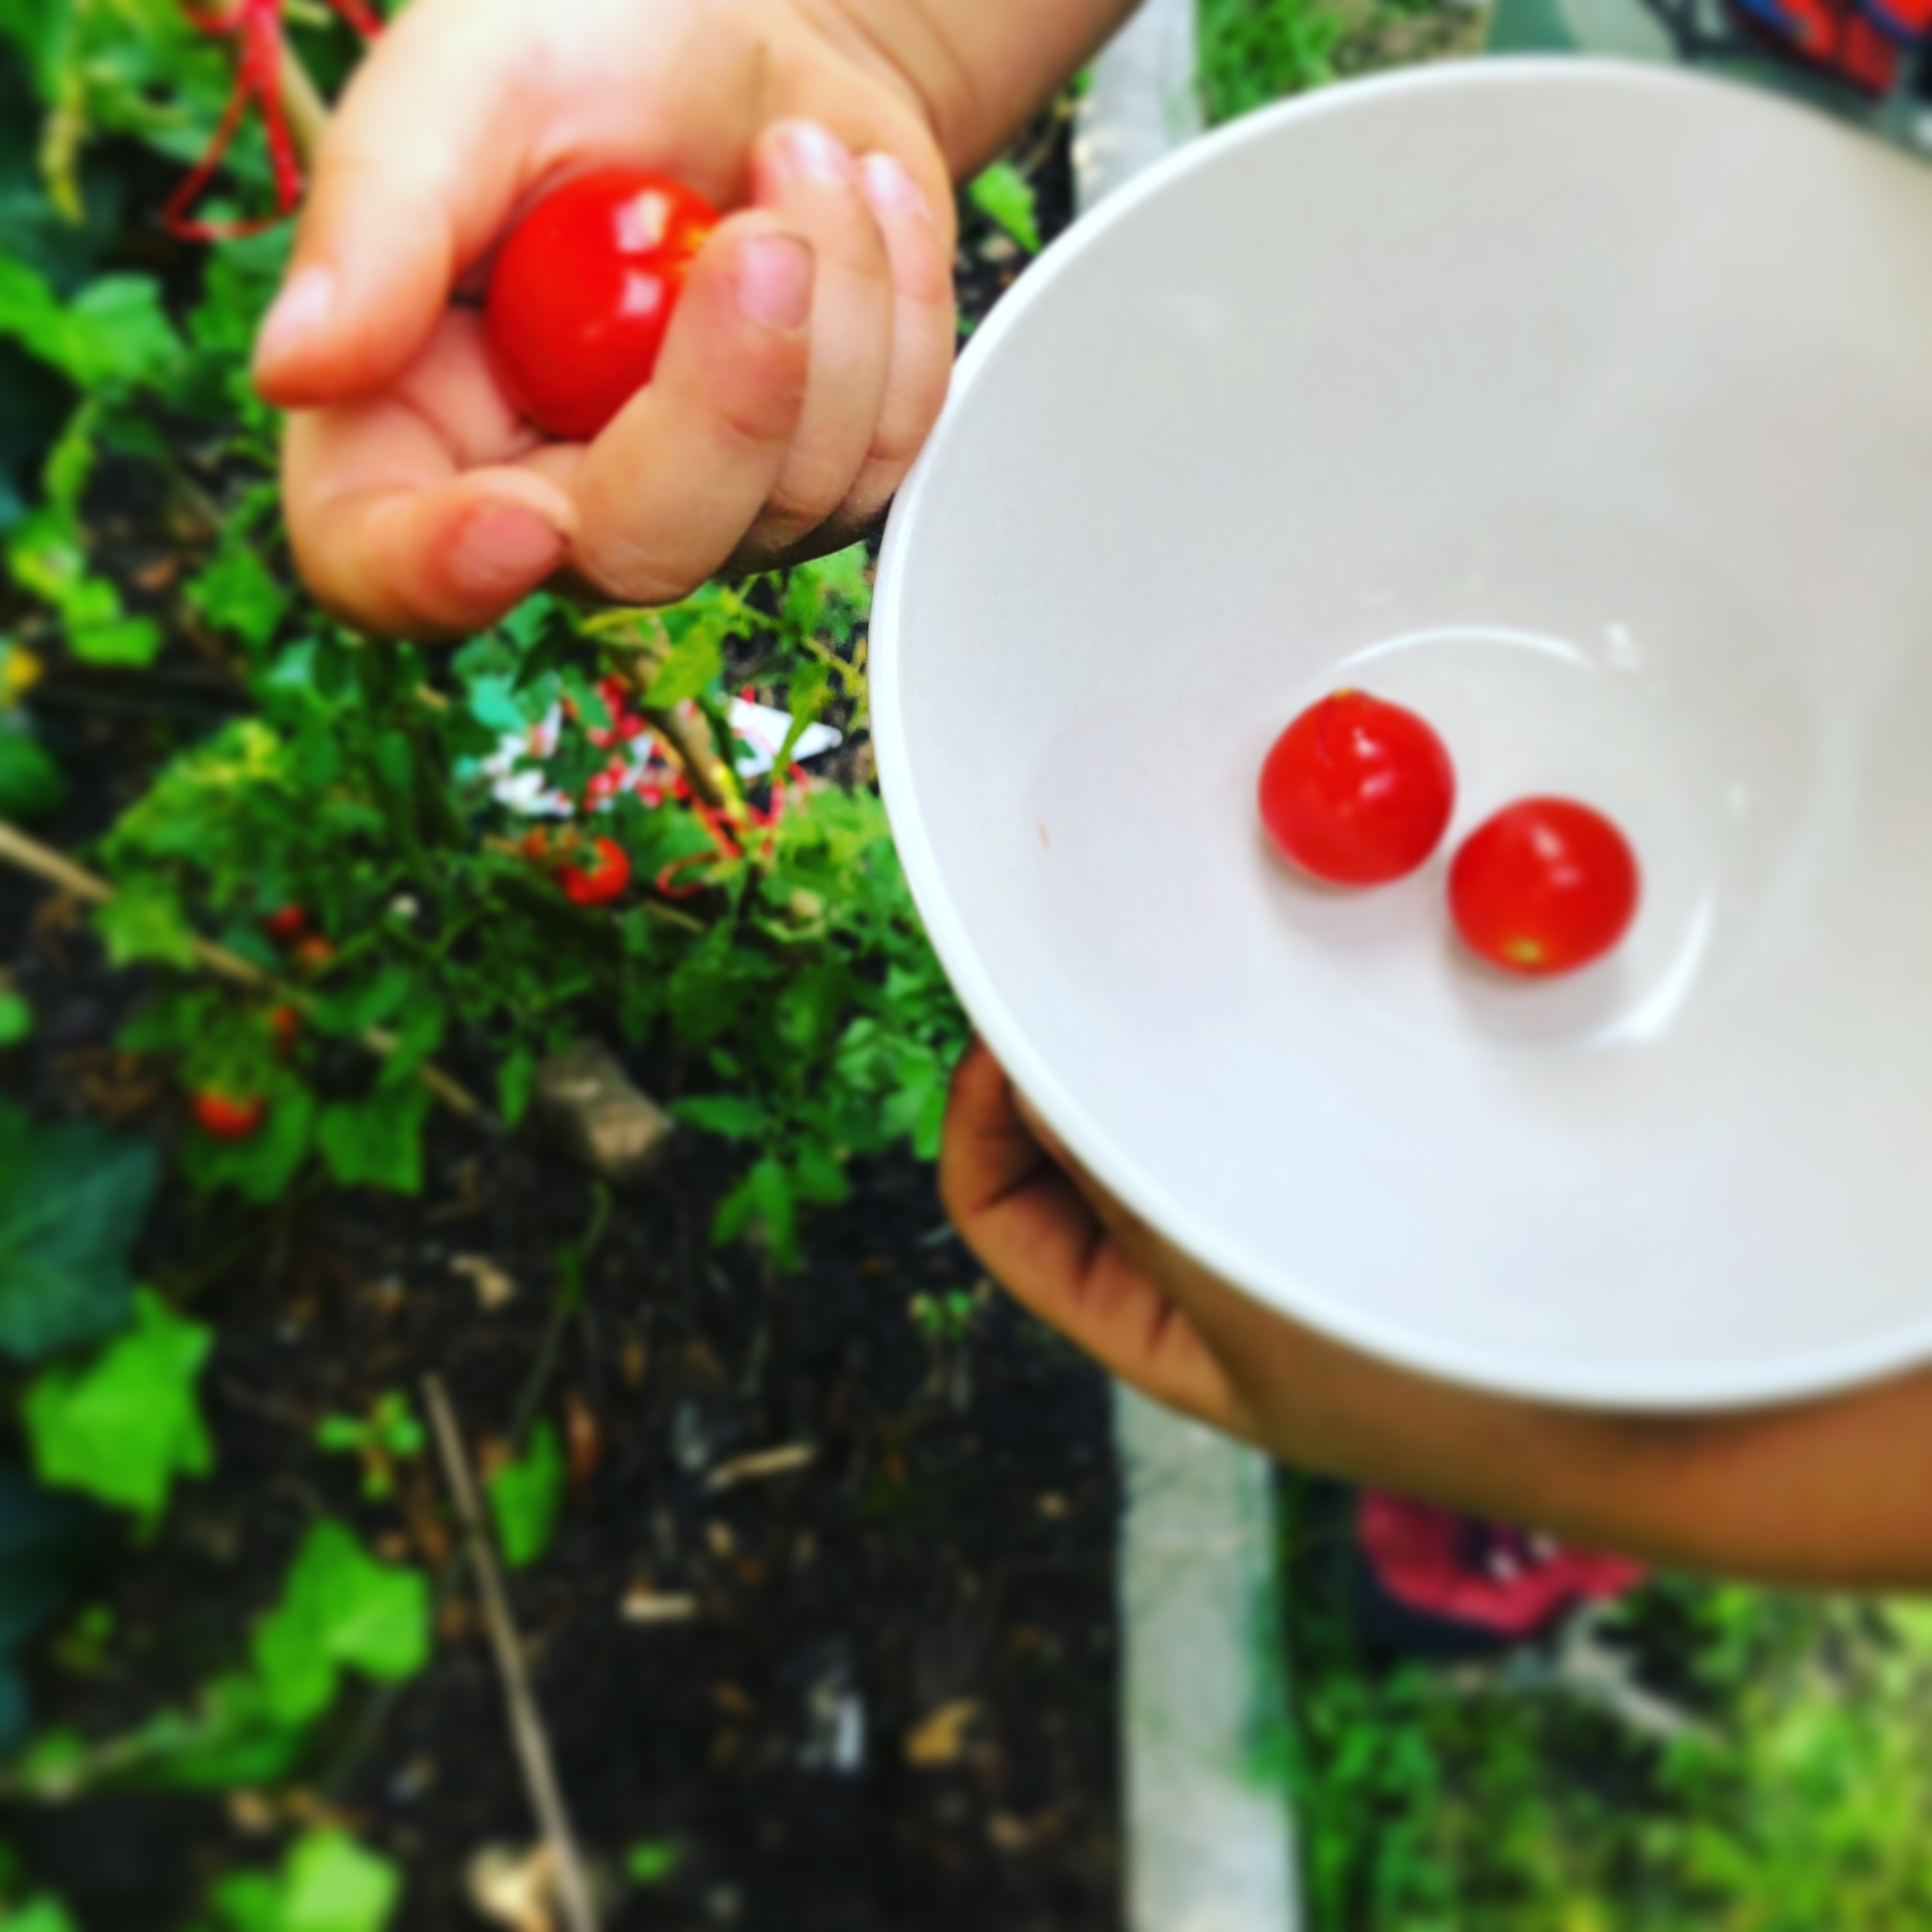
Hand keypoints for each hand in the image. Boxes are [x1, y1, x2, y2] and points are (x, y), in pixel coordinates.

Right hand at [254, 0, 958, 638]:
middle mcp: (553, 486)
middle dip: (726, 402)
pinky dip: (902, 316)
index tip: (522, 519)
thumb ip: (381, 219)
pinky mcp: (817, 478)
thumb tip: (295, 370)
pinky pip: (890, 458)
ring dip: (834, 310)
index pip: (389, 566)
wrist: (759, 19)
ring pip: (792, 505)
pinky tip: (855, 210)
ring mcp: (700, 501)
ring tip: (799, 160)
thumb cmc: (593, 34)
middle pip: (639, 553)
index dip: (444, 576)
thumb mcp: (467, 79)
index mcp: (408, 411)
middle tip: (760, 238)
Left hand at [940, 1040, 1931, 1590]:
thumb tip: (1028, 1070)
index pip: (1010, 1219)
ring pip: (1186, 1118)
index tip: (1007, 1035)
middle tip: (1085, 961)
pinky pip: (1283, 1099)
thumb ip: (1123, 1179)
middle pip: (1086, 1156)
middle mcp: (1220, 1284)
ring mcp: (1301, 1231)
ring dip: (1173, 1050)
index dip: (980, 1122)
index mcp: (1162, 1330)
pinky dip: (1267, 1048)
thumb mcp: (1234, 1283)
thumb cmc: (1434, 1380)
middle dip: (1074, 1068)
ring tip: (1187, 974)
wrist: (1648, 1404)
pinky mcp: (1385, 1178)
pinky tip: (1295, 998)